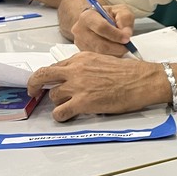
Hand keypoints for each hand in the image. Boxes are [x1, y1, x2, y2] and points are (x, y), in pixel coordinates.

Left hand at [26, 53, 170, 121]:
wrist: (143, 80)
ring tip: (67, 107)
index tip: (45, 81)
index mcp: (81, 58)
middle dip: (34, 85)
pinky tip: (66, 117)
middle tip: (33, 91)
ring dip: (57, 102)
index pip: (56, 66)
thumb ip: (87, 67)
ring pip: (53, 96)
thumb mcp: (104, 61)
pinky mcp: (83, 102)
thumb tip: (77, 79)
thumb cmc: (130, 72)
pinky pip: (60, 112)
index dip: (48, 76)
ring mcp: (78, 86)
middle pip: (43, 76)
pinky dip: (60, 116)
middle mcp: (76, 70)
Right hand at [70, 2, 136, 55]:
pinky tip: (115, 50)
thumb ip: (125, 20)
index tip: (127, 39)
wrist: (97, 21)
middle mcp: (80, 30)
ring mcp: (80, 43)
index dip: (116, 35)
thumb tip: (126, 34)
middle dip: (118, 48)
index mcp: (88, 16)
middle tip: (128, 46)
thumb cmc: (109, 15)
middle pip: (101, 45)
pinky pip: (99, 58)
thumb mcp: (121, 11)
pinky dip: (111, 56)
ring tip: (121, 47)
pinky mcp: (83, 52)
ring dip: (115, 53)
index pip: (101, 27)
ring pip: (101, 54)